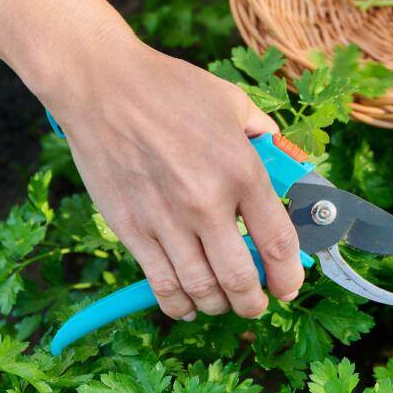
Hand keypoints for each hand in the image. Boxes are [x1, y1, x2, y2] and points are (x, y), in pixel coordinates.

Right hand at [46, 31, 304, 320]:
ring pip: (201, 289)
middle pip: (240, 279)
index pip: (277, 242)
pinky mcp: (131, 229)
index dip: (289, 275)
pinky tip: (187, 304)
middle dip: (254, 302)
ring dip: (219, 306)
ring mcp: (166, 221)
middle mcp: (206, 202)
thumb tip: (285, 160)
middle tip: (257, 303)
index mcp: (241, 170)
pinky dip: (178, 304)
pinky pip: (160, 284)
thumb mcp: (232, 102)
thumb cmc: (170, 88)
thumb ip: (263, 135)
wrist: (102, 86)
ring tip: (224, 303)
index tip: (289, 285)